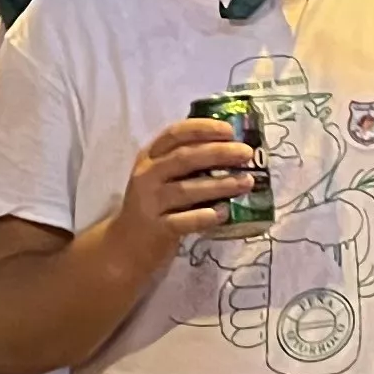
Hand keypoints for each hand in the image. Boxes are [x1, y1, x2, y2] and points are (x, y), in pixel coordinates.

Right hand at [110, 117, 261, 266]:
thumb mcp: (162, 177)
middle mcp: (147, 175)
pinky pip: (184, 221)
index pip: (175, 134)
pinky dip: (205, 216)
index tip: (229, 130)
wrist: (127, 245)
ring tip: (246, 182)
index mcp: (150, 157)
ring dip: (220, 185)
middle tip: (246, 153)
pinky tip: (224, 212)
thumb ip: (188, 162)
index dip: (202, 129)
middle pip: (183, 158)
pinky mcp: (156, 229)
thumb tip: (233, 148)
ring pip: (186, 189)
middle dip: (218, 153)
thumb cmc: (155, 204)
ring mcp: (149, 202)